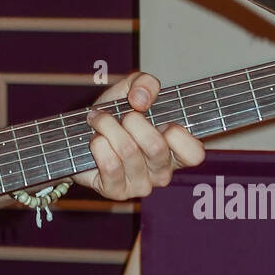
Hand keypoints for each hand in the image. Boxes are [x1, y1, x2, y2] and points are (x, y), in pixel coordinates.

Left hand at [72, 71, 204, 200]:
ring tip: (100, 121)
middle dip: (133, 121)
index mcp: (175, 151)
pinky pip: (110, 165)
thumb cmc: (114, 114)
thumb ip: (145, 83)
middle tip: (123, 115)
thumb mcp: (131, 89)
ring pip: (129, 151)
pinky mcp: (117, 191)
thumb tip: (141, 100)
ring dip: (108, 127)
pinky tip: (95, 140)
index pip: (194, 154)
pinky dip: (98, 144)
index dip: (177, 133)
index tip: (160, 120)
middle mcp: (162, 172)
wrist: (79, 134)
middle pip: (156, 147)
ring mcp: (141, 185)